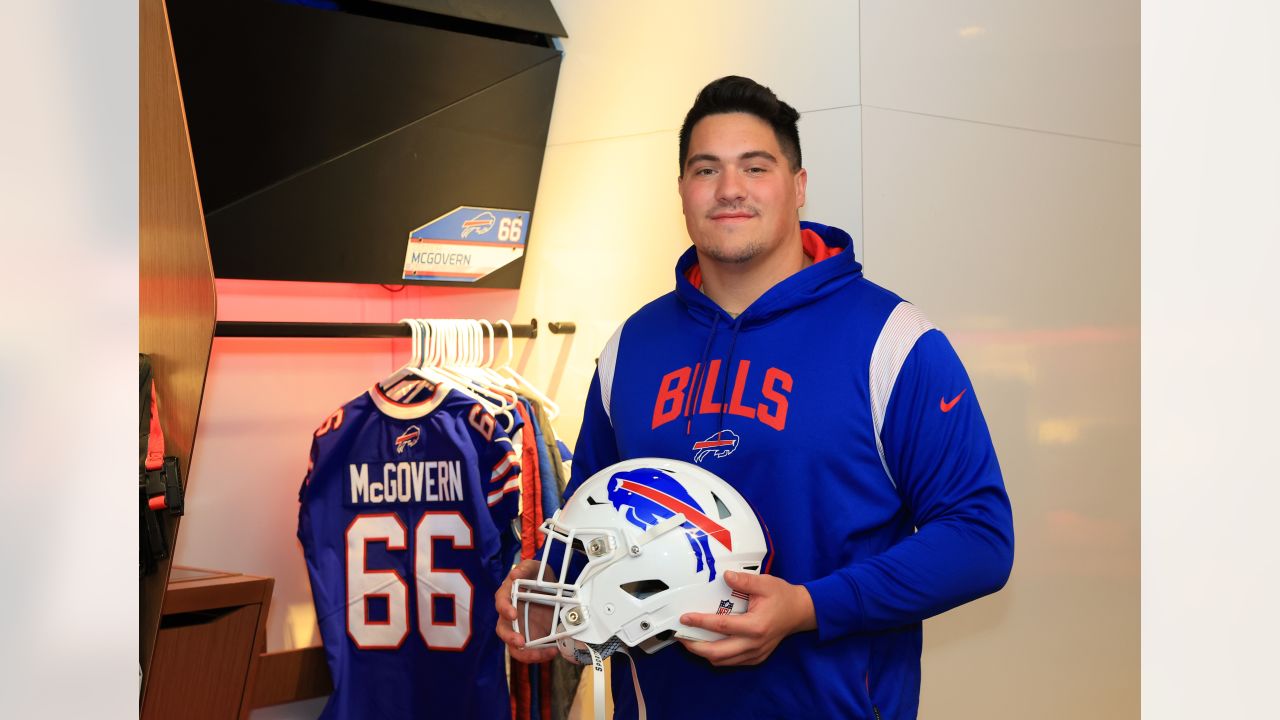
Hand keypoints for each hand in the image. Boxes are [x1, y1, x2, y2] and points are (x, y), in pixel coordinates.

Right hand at [494, 559, 560, 663]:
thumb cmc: (539, 577)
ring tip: (542, 654)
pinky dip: (539, 654)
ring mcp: (519, 629)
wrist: (553, 589)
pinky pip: (529, 651)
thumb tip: (514, 574)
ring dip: (525, 653)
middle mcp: (509, 615)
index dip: (505, 609)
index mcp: (508, 596)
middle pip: (503, 630)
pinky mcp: (530, 638)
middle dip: (510, 637)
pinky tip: (552, 651)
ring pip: (514, 646)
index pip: (501, 602)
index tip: (513, 614)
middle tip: (521, 642)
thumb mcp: (536, 568)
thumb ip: (526, 568)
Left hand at [677, 570, 816, 666]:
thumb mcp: (765, 583)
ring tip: (690, 641)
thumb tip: (725, 576)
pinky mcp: (756, 658)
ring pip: (723, 661)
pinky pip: (732, 662)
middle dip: (695, 647)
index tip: (685, 618)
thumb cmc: (782, 597)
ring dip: (704, 653)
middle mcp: (755, 644)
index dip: (700, 622)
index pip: (722, 626)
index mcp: (756, 626)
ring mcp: (756, 654)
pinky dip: (717, 656)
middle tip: (681, 636)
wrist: (800, 612)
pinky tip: (708, 645)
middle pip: (718, 653)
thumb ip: (744, 580)